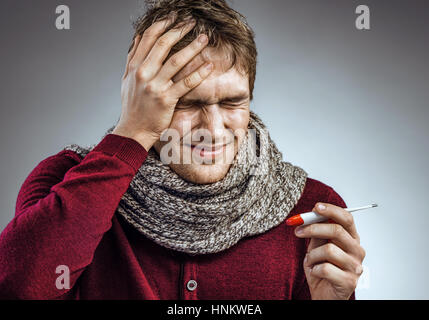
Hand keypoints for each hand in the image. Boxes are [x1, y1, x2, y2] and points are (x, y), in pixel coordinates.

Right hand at [113, 16, 213, 149]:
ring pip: (176, 61)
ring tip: (204, 38)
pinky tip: (209, 65)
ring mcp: (155, 86)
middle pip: (163, 44)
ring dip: (192, 47)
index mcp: (134, 66)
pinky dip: (199, 73)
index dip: (163, 24)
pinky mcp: (166, 99)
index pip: (149, 38)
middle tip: (192, 22)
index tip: (174, 17)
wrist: (133, 131)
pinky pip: (186, 83)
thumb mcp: (127, 80)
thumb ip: (133, 59)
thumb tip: (139, 37)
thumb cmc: (132, 107)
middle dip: (179, 30)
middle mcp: (143, 73)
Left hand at [294, 203, 365, 299]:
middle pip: (337, 231)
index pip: (347, 218)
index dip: (331, 210)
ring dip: (312, 255)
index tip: (316, 207)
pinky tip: (316, 273)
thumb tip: (309, 216)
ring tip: (311, 261)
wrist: (324, 295)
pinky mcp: (350, 282)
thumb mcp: (316, 247)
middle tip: (298, 231)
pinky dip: (314, 269)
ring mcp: (356, 267)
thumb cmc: (321, 269)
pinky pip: (325, 268)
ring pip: (328, 250)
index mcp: (351, 239)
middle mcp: (357, 251)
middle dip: (313, 228)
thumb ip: (317, 233)